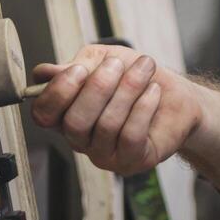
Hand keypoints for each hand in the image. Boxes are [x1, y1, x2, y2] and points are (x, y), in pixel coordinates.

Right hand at [30, 44, 199, 175]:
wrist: (176, 95)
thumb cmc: (135, 76)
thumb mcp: (104, 59)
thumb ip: (77, 65)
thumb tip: (46, 73)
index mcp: (66, 114)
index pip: (44, 114)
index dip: (58, 92)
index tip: (80, 68)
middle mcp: (80, 139)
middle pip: (74, 122)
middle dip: (98, 87)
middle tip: (117, 64)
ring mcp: (104, 154)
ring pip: (106, 126)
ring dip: (128, 90)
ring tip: (145, 69)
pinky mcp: (131, 160)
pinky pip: (131, 136)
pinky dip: (144, 108)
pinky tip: (153, 91)